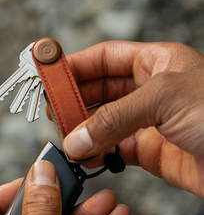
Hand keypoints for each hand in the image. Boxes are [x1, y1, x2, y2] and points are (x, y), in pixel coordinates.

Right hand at [62, 41, 203, 197]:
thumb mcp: (164, 99)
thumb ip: (114, 118)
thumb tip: (76, 138)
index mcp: (154, 63)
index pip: (104, 58)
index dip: (76, 65)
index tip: (51, 76)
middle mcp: (147, 91)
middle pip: (98, 90)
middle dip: (75, 101)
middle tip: (54, 112)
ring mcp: (144, 122)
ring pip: (101, 122)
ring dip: (83, 130)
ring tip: (67, 138)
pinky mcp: (145, 150)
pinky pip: (111, 149)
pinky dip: (96, 153)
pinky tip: (87, 156)